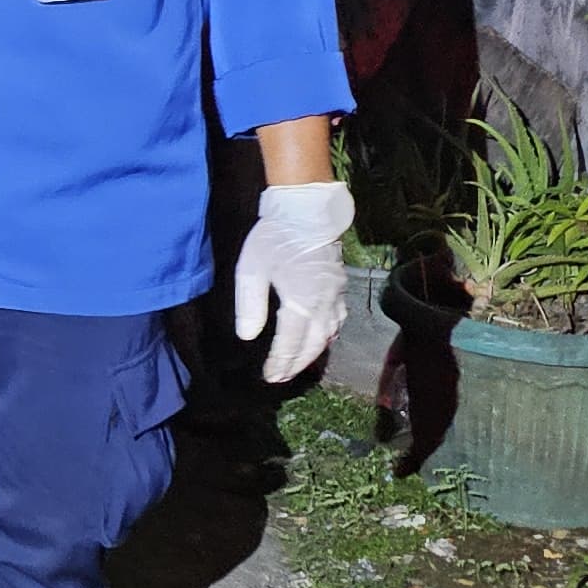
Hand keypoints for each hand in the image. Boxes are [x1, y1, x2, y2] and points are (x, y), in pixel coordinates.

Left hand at [235, 181, 356, 381]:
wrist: (307, 210)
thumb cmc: (275, 238)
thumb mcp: (252, 270)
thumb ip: (249, 305)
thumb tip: (247, 336)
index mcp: (300, 302)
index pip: (290, 343)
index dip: (280, 363)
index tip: (269, 376)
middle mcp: (323, 304)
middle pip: (313, 345)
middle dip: (297, 364)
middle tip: (281, 377)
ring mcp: (335, 295)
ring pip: (329, 335)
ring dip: (314, 353)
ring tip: (298, 364)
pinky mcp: (339, 286)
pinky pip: (338, 320)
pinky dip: (328, 335)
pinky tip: (320, 338)